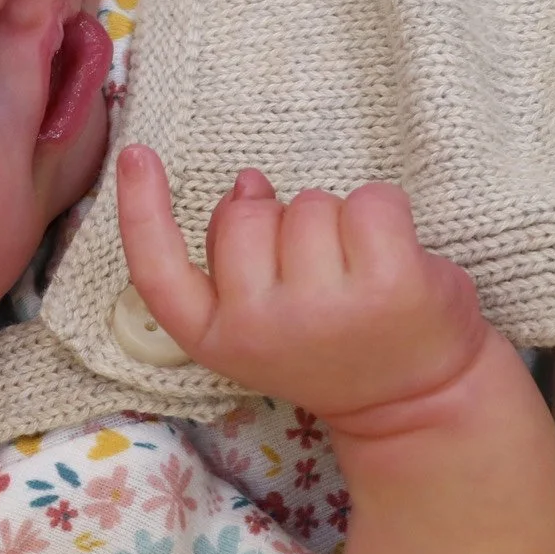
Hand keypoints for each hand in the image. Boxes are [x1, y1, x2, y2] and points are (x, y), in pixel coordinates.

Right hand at [114, 145, 486, 429]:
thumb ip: (240, 255)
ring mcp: (325, 306)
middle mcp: (262, 326)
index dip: (141, 209)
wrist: (419, 401)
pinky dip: (387, 213)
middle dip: (281, 222)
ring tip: (358, 274)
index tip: (135, 152)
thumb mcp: (264, 317)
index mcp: (219, 337)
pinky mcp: (388, 283)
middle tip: (318, 276)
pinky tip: (397, 260)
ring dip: (337, 223)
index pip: (159, 272)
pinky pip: (371, 200)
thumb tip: (247, 184)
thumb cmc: (335, 346)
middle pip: (247, 212)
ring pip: (310, 203)